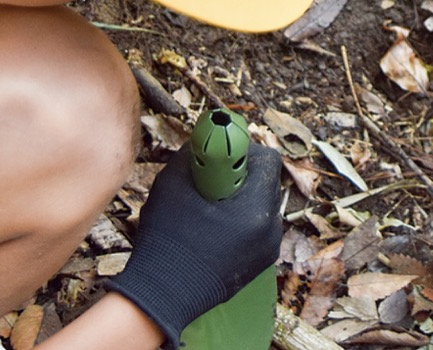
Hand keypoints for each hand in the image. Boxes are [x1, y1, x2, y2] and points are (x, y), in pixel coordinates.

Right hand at [107, 144, 282, 348]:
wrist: (161, 296)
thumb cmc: (165, 239)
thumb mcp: (172, 184)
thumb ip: (194, 154)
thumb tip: (206, 137)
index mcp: (256, 210)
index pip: (268, 160)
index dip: (245, 151)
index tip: (222, 157)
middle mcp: (270, 230)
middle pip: (267, 182)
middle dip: (241, 175)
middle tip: (213, 181)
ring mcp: (268, 250)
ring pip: (262, 205)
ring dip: (240, 198)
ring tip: (209, 209)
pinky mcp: (260, 263)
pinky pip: (258, 227)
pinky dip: (240, 220)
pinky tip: (212, 229)